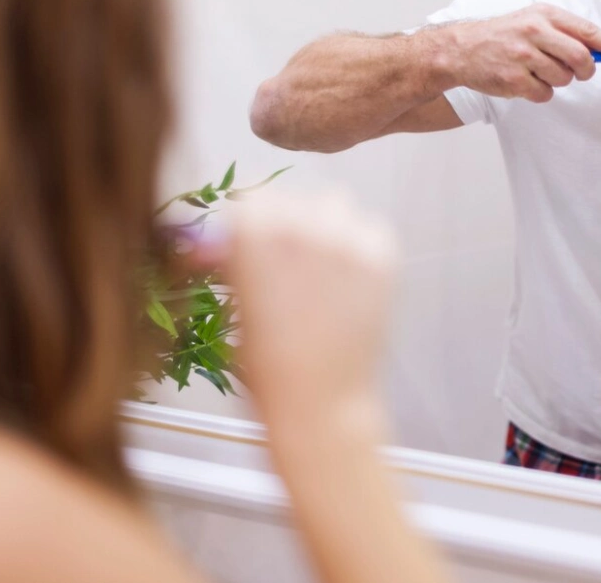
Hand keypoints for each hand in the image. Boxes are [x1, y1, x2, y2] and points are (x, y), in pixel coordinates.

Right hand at [222, 191, 398, 421]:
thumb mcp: (236, 303)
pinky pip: (370, 227)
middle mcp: (301, 225)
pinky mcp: (382, 256)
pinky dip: (360, 243)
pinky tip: (350, 277)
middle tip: (285, 260)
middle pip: (292, 199)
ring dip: (325, 226)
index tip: (249, 241)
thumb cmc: (266, 364)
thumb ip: (233, 262)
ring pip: (334, 205)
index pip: (250, 200)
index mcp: (253, 235)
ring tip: (321, 267)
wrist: (319, 401)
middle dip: (285, 224)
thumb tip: (218, 242)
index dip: (248, 222)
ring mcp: (347, 238)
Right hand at [444, 3, 600, 102]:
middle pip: (581, 58)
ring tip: (537, 71)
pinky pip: (544, 94)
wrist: (462, 49)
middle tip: (579, 72)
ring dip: (557, 80)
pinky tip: (524, 81)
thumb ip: (566, 33)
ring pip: (563, 78)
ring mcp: (522, 56)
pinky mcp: (513, 79)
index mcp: (544, 14)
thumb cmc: (506, 36)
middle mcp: (534, 32)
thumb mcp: (534, 21)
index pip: (587, 30)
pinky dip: (540, 92)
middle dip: (585, 70)